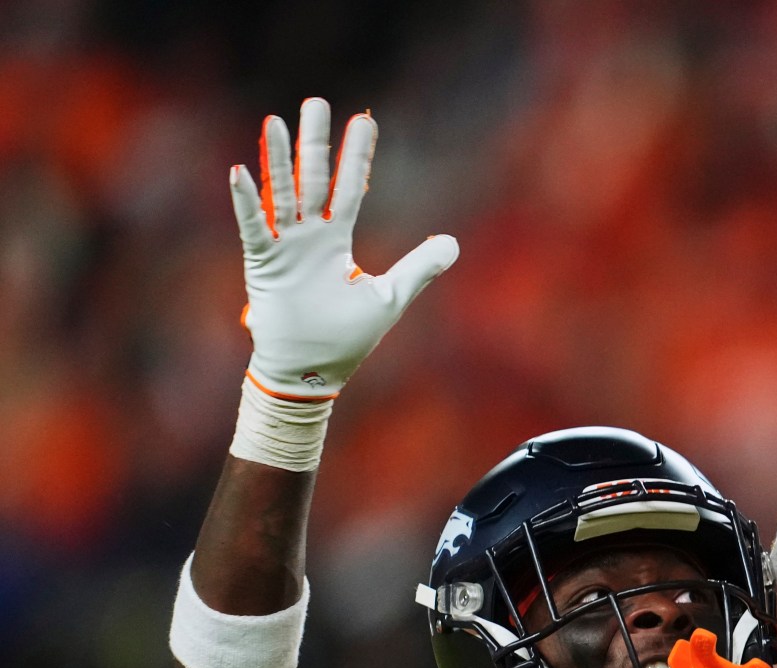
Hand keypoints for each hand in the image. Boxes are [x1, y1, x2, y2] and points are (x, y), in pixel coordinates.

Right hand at [231, 99, 456, 399]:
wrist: (312, 372)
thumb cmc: (346, 338)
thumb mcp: (390, 297)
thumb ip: (420, 268)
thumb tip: (454, 243)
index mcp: (336, 241)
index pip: (348, 188)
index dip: (355, 157)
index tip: (364, 121)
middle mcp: (308, 236)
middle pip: (312, 179)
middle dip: (315, 143)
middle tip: (317, 103)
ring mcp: (284, 247)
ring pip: (282, 193)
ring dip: (279, 159)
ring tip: (278, 121)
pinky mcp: (264, 264)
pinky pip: (254, 227)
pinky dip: (246, 201)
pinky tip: (240, 171)